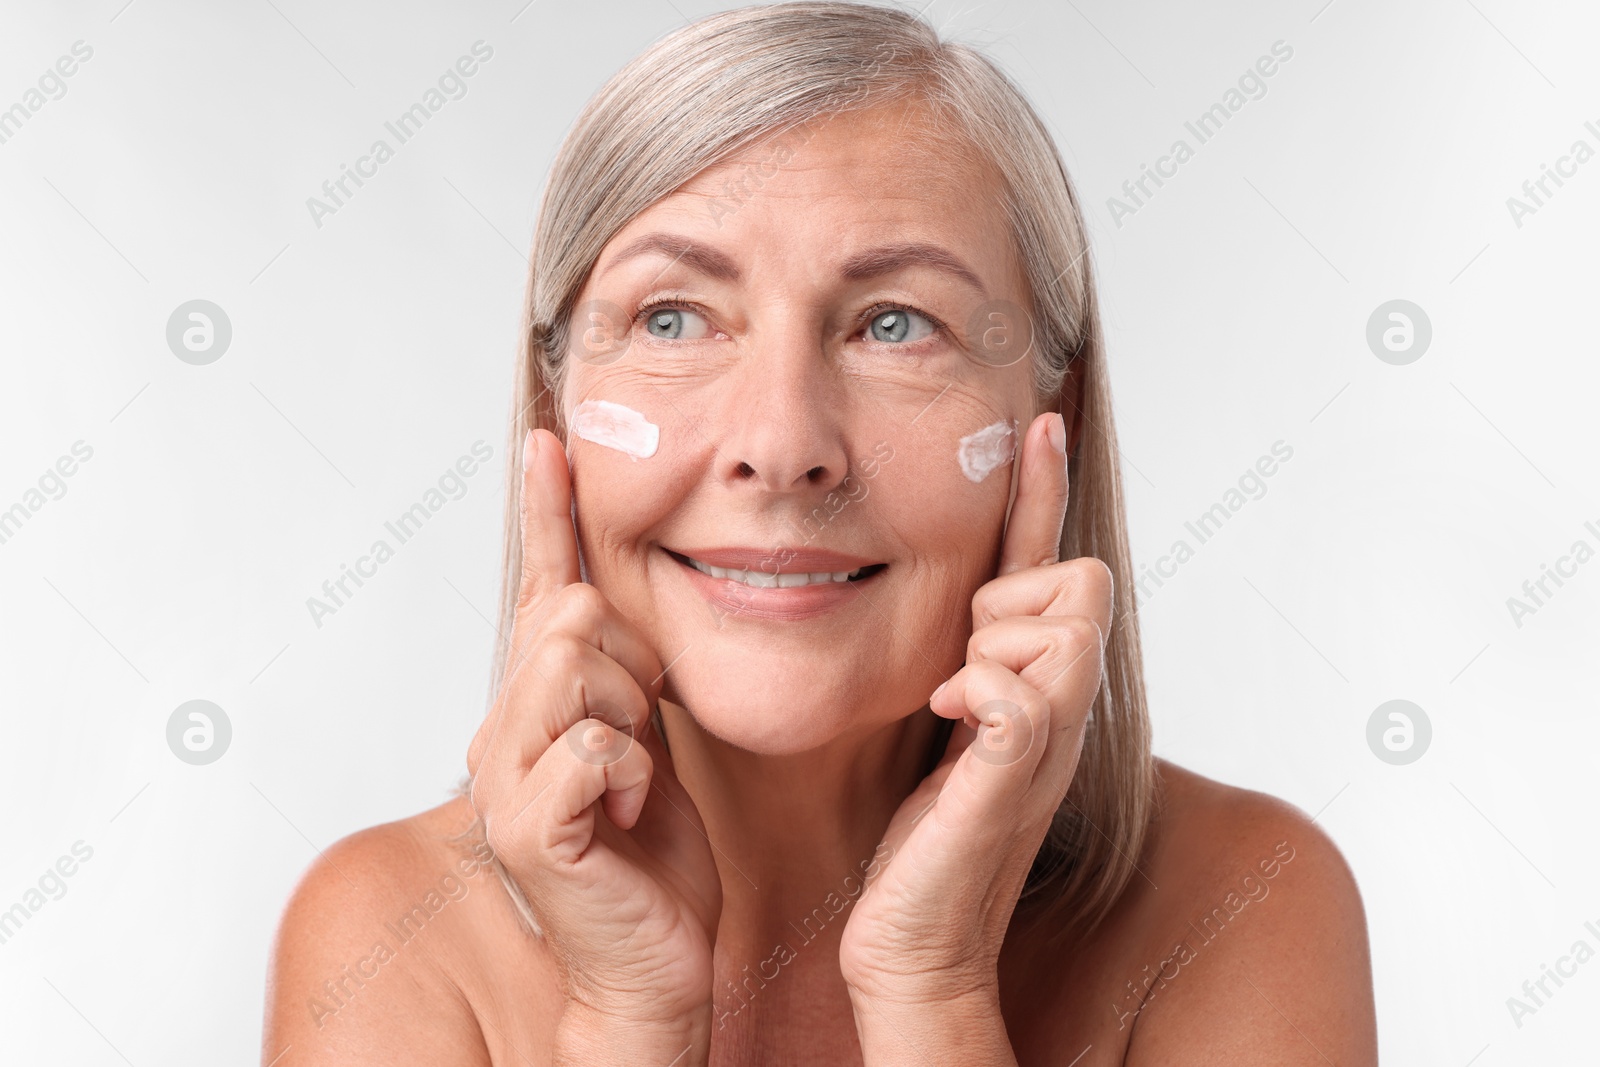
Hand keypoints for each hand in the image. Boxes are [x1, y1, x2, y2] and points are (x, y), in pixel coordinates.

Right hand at [467, 429, 721, 1035]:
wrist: (654, 961)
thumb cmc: (650, 858)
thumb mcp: (646, 738)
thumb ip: (623, 671)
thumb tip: (604, 599)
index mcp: (532, 706)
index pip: (537, 590)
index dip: (546, 514)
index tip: (550, 445)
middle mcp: (498, 732)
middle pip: (568, 617)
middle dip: (631, 664)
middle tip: (642, 735)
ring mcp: (502, 779)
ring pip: (571, 664)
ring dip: (631, 718)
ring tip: (633, 777)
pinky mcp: (525, 827)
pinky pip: (592, 744)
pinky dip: (633, 772)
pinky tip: (628, 812)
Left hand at [838, 411, 1112, 1007]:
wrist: (917, 940)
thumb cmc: (924, 838)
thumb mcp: (948, 722)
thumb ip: (968, 657)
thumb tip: (965, 598)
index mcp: (1044, 686)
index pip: (1059, 565)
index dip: (1046, 493)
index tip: (1037, 422)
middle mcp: (1063, 706)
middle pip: (1077, 578)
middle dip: (1010, 600)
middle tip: (961, 669)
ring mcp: (1046, 744)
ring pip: (1058, 621)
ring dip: (994, 643)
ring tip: (954, 703)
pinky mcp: (1012, 780)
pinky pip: (1022, 692)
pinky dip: (985, 687)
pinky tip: (952, 714)